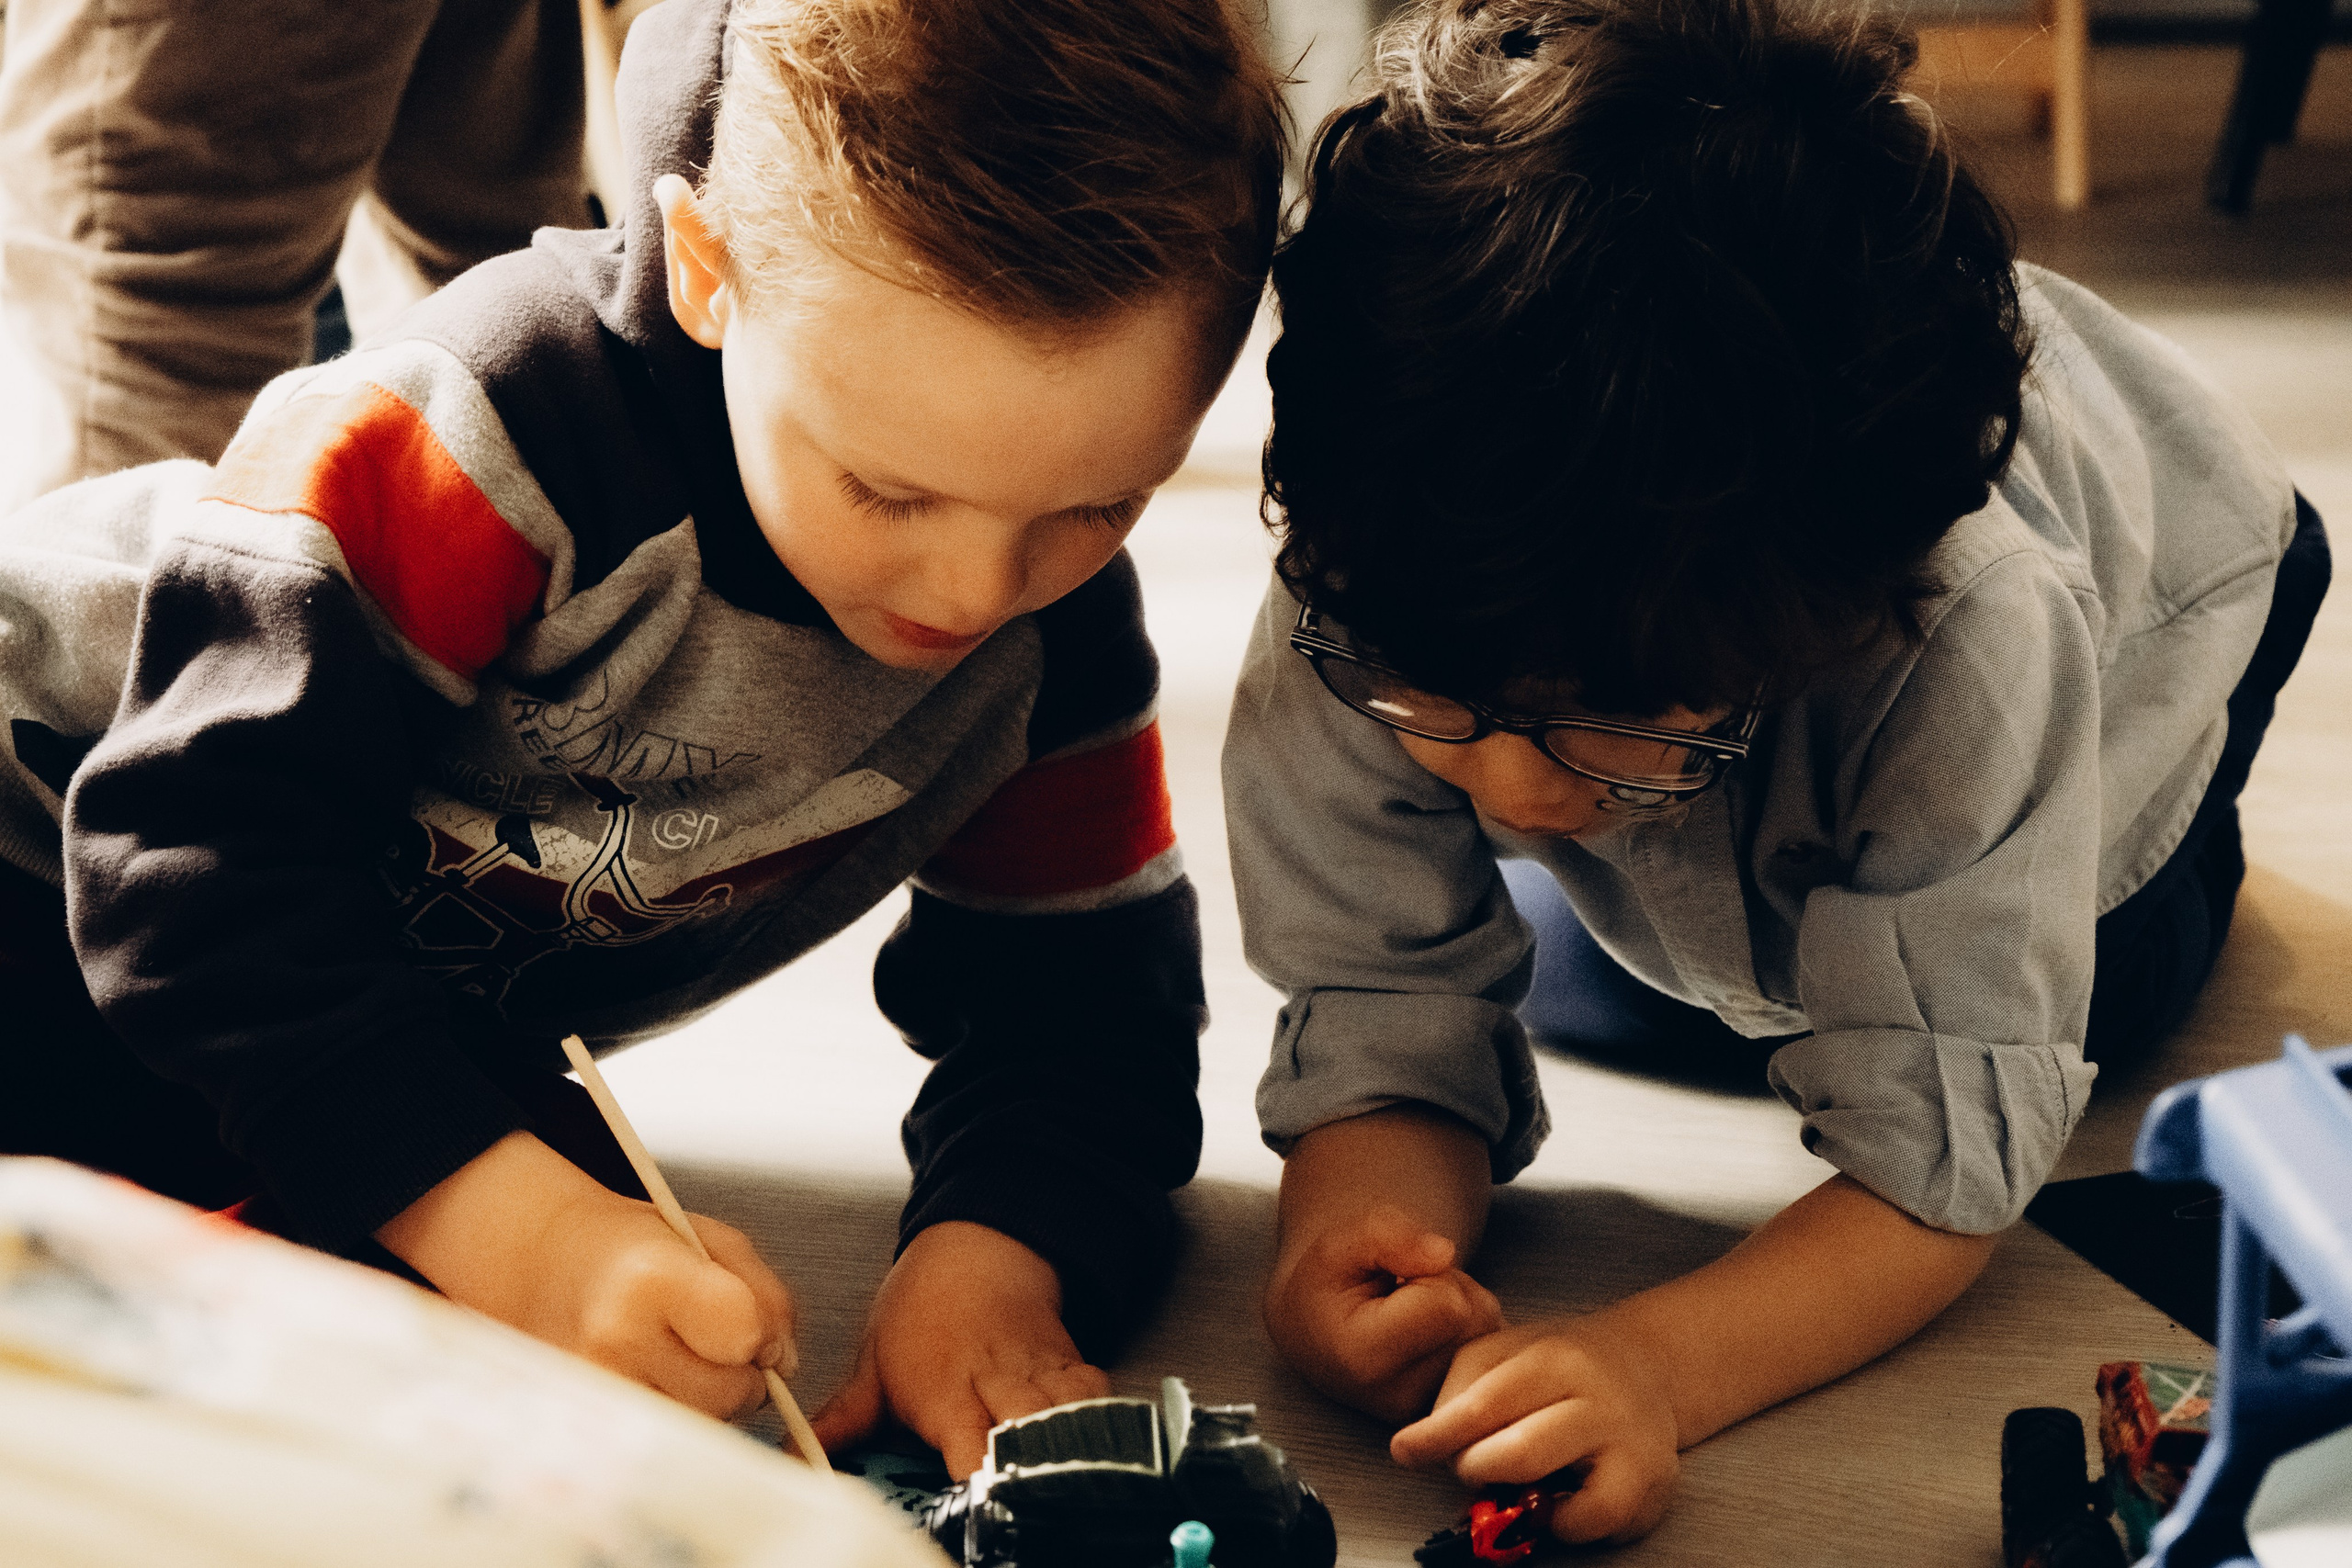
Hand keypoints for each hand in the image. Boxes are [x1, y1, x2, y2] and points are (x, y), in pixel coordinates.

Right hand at [378, 1131, 794, 1419]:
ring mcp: (591, 1393)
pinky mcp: (579, 1431)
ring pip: (697, 1428)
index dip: (760, 1330)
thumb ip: (766, 1297)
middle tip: (705, 1340)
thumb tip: (783, 1361)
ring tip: (673, 1357)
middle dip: (737, 1374)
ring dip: (705, 1403)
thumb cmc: (630, 1249)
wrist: (542, 1266)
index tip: (744, 1320)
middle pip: (726, 1394)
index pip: (745, 1333)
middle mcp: (612, 1341)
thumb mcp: (711, 1241)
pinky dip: (672, 1420)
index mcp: (649, 1280)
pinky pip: (661, 1446)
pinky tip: (652, 1382)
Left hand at [810, 1221, 1107, 1478]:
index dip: (979, 1480)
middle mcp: (996, 1385)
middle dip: (1029, 1472)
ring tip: (1064, 1485)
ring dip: (1065, 1450)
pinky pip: (1095, 1397)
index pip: (970, 1446)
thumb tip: (793, 1459)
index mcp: (945, 1392)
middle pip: (1028, 1437)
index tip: (977, 1507)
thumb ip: (842, 1421)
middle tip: (1025, 1501)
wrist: (977, 1246)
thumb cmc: (923, 1305)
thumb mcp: (873, 1364)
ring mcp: (1038, 1376)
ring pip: (1067, 1418)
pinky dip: (1098, 1421)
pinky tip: (1094, 1445)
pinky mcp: (1070, 1366)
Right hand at [1264, 1202, 1503, 1423]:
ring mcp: (1432, 1409)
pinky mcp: (1455, 1411)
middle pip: (1473, 1317)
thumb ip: (1387, 1234)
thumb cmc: (1330, 1285)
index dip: (1430, 1274)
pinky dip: (1477, 1333)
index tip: (1394, 1281)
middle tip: (1404, 1295)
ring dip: (1466, 1310)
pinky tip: (1437, 1335)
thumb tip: (1445, 1252)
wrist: (1320, 1334)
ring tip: (1416, 1315)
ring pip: (1490, 1333)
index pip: (1445, 1303)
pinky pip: (1499, 1355)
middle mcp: (1402, 1396)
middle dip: (1451, 1290)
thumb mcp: (1340, 1243)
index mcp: (1366, 1359)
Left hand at [1391, 1313, 1680, 1544]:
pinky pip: (1596, 1520)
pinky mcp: (1652, 1480)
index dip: (1437, 1435)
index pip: (1483, 1403)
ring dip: (1521, 1503)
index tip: (1405, 1451)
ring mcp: (1630, 1440)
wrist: (1643, 1365)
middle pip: (1519, 1454)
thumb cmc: (1560, 1368)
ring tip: (1517, 1487)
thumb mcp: (1503, 1353)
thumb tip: (1427, 1447)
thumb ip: (1460, 1392)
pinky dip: (1566, 1523)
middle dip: (1477, 1470)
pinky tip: (1556, 1504)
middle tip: (1470, 1467)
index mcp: (1552, 1358)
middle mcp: (1596, 1396)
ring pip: (1567, 1496)